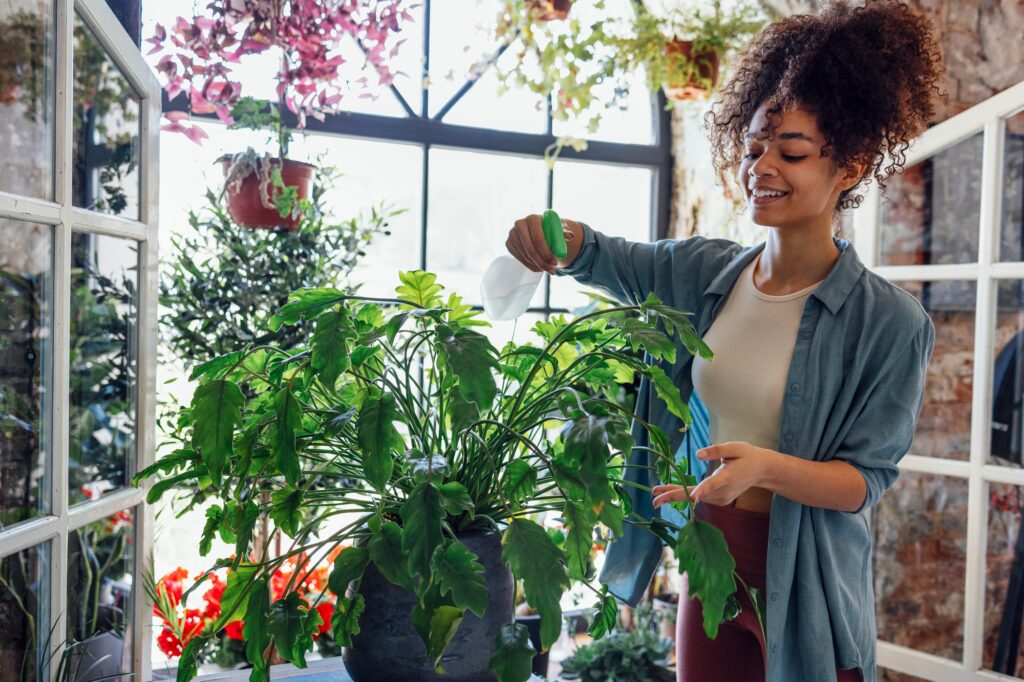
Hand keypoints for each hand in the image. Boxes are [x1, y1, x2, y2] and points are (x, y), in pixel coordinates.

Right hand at [506, 214, 582, 274]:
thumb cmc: (550, 230)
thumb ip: (564, 232)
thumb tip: (570, 235)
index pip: (538, 239)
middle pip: (530, 249)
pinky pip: (519, 258)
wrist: (539, 231)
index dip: (546, 252)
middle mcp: (520, 224)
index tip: (555, 262)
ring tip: (548, 269)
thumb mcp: (558, 230)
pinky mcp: (509, 243)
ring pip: (525, 255)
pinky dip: (530, 265)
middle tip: (552, 270)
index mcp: (533, 218)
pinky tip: (539, 268)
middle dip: (542, 262)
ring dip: (538, 265)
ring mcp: (512, 234)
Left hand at [651, 442, 775, 508]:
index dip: (703, 490)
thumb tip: (698, 454)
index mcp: (728, 477)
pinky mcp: (719, 500)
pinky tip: (669, 490)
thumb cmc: (747, 456)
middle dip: (674, 497)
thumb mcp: (735, 447)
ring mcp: (722, 499)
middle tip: (654, 500)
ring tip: (656, 491)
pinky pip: (699, 498)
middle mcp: (723, 492)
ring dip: (675, 494)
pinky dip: (684, 494)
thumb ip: (717, 450)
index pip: (713, 485)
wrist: (761, 470)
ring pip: (695, 498)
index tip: (693, 497)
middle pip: (696, 495)